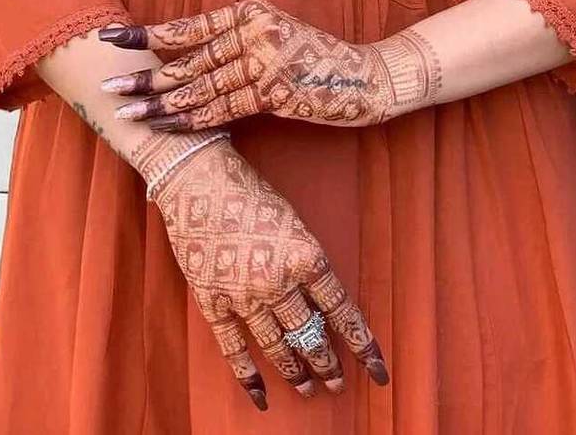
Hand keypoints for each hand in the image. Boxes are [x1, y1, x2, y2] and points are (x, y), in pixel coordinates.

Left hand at [98, 0, 441, 130]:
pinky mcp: (276, 89)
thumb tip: (185, 59)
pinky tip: (169, 126)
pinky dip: (195, 119)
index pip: (190, 25)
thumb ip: (236, 40)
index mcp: (250, 10)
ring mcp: (265, 58)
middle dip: (146, 73)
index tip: (113, 39)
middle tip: (109, 84)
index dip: (149, 35)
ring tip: (129, 112)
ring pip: (202, 85)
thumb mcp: (276, 35)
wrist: (368, 77)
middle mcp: (254, 29)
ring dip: (163, 103)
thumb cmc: (317, 60)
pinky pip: (226, 106)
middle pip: (190, 56)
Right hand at [133, 134, 388, 409]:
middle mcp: (278, 282)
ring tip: (309, 388)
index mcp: (305, 256)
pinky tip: (261, 396)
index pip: (342, 311)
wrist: (197, 179)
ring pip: (277, 347)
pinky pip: (234, 349)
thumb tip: (321, 302)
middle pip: (310, 335)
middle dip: (327, 364)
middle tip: (337, 383)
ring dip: (295, 371)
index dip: (362, 344)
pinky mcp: (213, 302)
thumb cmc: (251, 192)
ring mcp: (243, 296)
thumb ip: (308, 263)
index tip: (378, 370)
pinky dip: (248, 376)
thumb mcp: (294, 222)